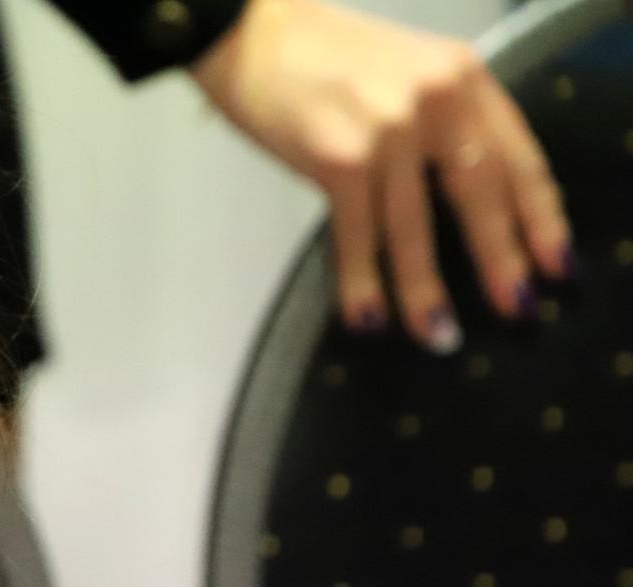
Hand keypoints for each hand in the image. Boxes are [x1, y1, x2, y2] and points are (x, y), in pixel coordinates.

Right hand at [188, 0, 573, 353]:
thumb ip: (439, 123)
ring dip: (425, 290)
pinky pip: (358, 236)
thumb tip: (453, 200)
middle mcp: (435, 100)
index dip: (540, 217)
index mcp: (461, 76)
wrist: (250, 33)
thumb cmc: (318, 56)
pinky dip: (362, 282)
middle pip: (481, 196)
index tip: (554, 263)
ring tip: (436, 334)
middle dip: (500, 261)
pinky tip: (368, 316)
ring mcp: (387, 130)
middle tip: (513, 309)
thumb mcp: (405, 73)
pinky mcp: (338, 158)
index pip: (519, 156)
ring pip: (416, 228)